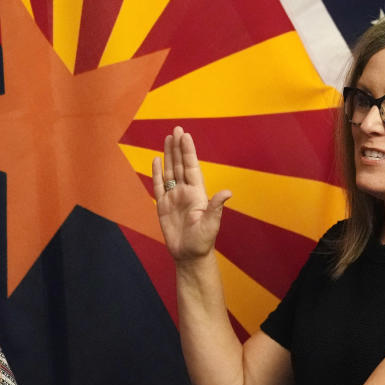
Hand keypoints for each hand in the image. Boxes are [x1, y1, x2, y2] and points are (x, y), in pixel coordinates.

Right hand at [151, 126, 231, 262]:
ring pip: (169, 171)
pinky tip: (156, 160)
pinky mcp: (162, 206)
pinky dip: (157, 173)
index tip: (185, 135)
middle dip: (178, 147)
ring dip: (168, 155)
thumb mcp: (212, 224)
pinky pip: (158, 186)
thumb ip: (216, 206)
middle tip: (176, 129)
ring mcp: (173, 197)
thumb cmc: (203, 241)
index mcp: (197, 193)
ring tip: (167, 138)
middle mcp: (185, 192)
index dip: (188, 151)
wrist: (189, 255)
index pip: (191, 167)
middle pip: (179, 165)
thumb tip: (227, 192)